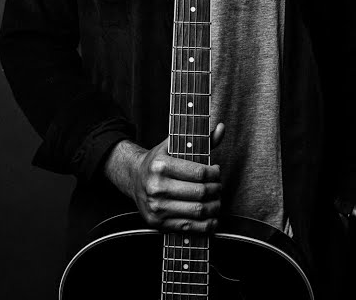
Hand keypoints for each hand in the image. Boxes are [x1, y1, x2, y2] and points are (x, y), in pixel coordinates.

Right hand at [104, 123, 225, 232]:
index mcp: (160, 166)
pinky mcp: (158, 223)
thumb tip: (221, 128)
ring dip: (214, 207)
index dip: (215, 173)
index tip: (217, 172)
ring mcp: (156, 208)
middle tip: (218, 186)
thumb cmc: (159, 161)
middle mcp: (156, 188)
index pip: (199, 173)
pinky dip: (206, 225)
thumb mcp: (174, 145)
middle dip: (216, 189)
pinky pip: (189, 227)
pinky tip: (212, 217)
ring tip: (216, 200)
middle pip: (200, 192)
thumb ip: (200, 139)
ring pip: (197, 211)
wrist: (134, 179)